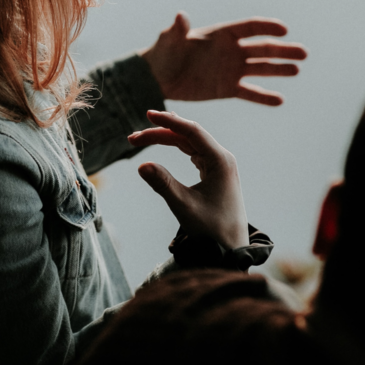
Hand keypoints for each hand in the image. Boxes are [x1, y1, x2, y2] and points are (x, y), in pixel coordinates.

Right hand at [128, 110, 248, 248]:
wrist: (232, 249)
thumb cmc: (211, 230)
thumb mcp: (184, 207)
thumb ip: (163, 184)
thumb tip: (141, 165)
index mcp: (221, 161)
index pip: (192, 131)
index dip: (169, 121)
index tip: (148, 115)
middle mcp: (222, 158)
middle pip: (188, 135)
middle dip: (161, 133)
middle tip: (133, 139)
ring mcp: (219, 164)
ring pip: (189, 143)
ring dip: (166, 139)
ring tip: (140, 139)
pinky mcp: (214, 172)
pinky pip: (193, 152)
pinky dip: (176, 147)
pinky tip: (164, 142)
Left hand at [140, 13, 306, 105]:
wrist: (158, 78)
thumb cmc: (163, 53)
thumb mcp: (169, 41)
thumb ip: (178, 30)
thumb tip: (180, 16)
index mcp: (221, 34)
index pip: (250, 28)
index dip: (267, 27)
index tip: (284, 30)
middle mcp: (231, 51)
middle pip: (262, 48)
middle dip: (283, 50)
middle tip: (303, 53)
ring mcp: (231, 70)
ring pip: (261, 69)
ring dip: (279, 69)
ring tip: (297, 70)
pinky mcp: (227, 89)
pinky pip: (250, 93)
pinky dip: (264, 97)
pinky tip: (280, 100)